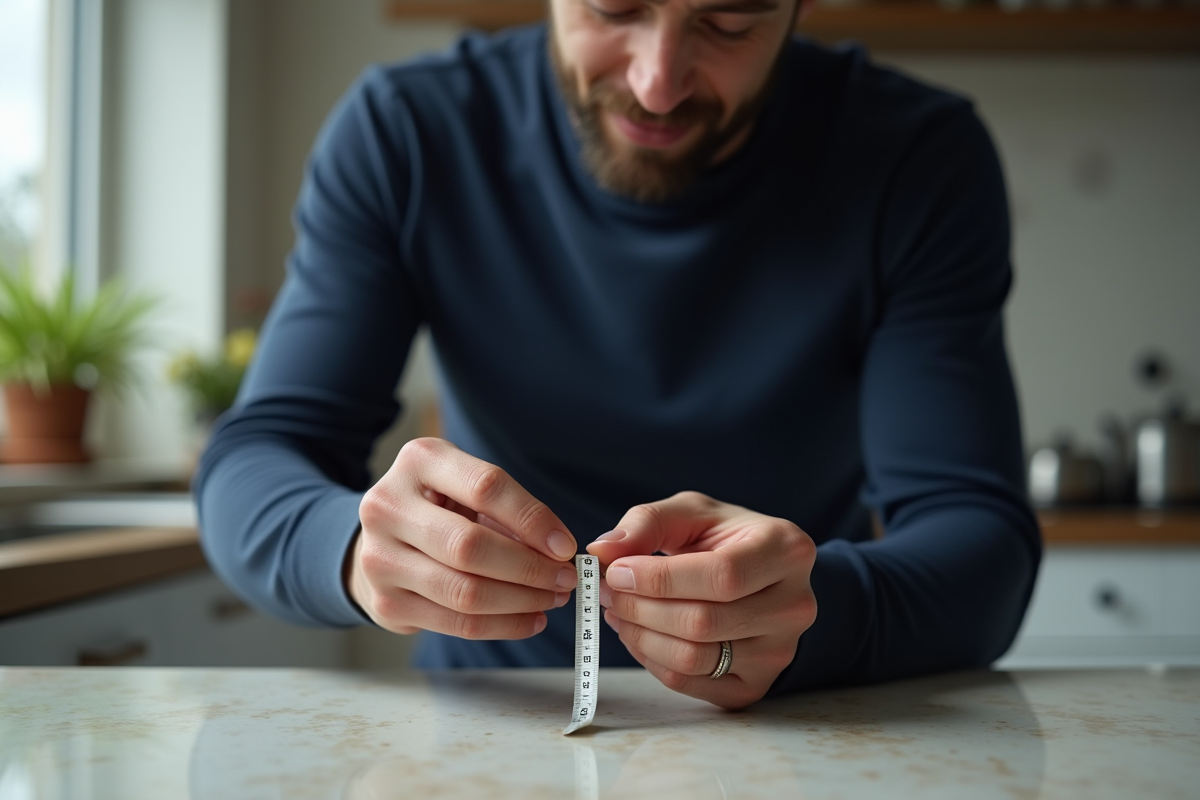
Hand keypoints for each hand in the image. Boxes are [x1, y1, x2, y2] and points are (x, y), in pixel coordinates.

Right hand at [347, 437, 577, 638]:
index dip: (532, 519)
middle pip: (470, 546)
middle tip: (565, 579)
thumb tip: (557, 551)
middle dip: (529, 568)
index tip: (565, 546)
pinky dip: (503, 626)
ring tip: (552, 599)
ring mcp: (380, 559)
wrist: (383, 538)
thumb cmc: (440, 506)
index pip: (485, 487)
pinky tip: (530, 618)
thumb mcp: (467, 487)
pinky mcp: (386, 603)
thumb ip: (507, 511)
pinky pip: (456, 623)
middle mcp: (388, 507)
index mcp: (419, 461)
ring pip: (464, 592)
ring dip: (521, 601)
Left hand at [586, 491, 815, 708]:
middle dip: (641, 606)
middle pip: (704, 621)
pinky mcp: (755, 684)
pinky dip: (650, 660)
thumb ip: (647, 522)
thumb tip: (604, 549)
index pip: (721, 576)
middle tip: (607, 591)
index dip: (660, 578)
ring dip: (640, 635)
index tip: (617, 570)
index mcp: (786, 551)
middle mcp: (794, 606)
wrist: (760, 577)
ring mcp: (779, 652)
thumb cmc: (724, 539)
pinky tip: (638, 633)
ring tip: (617, 610)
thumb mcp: (692, 512)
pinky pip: (689, 683)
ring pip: (693, 657)